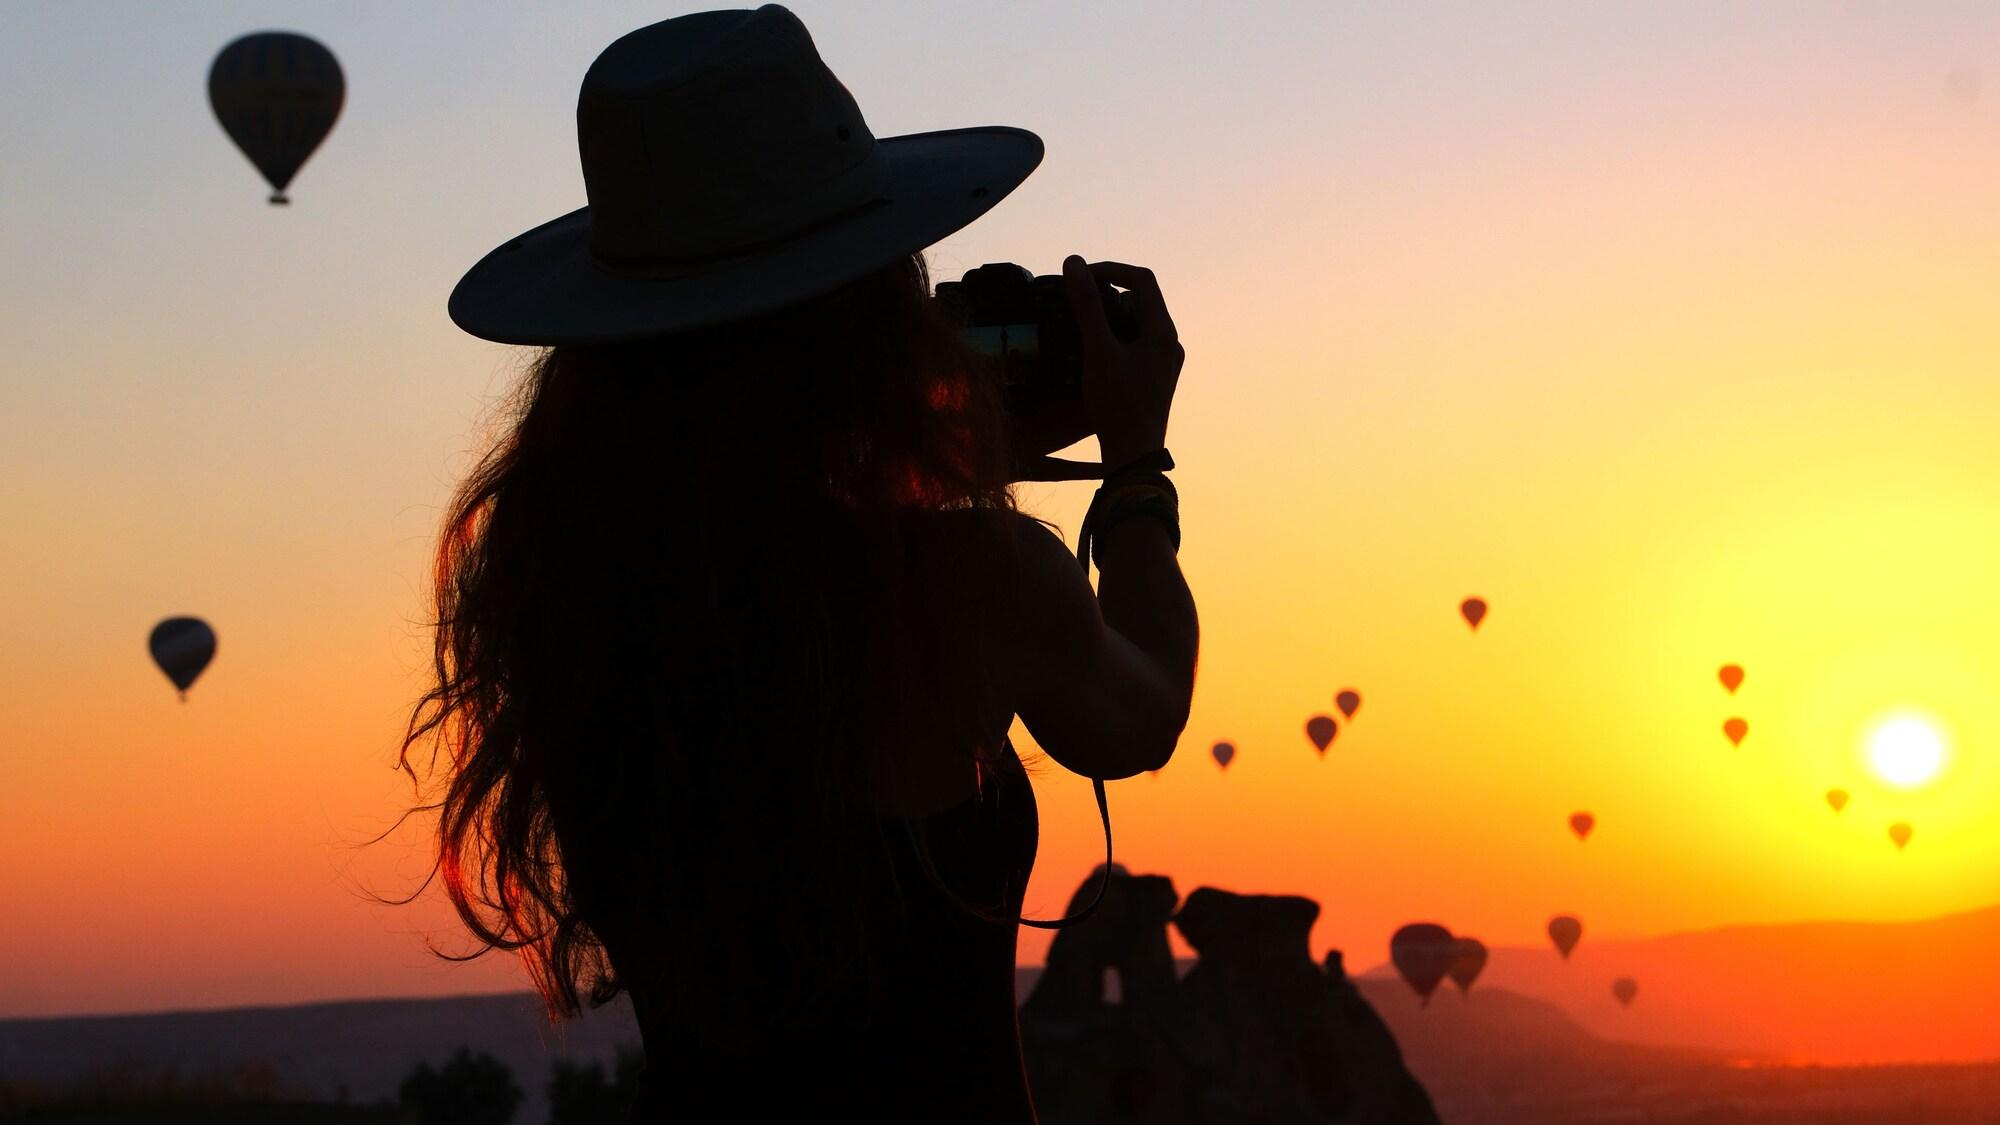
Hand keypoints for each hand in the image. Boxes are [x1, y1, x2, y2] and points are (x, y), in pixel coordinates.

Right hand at [1061, 256, 1182, 468]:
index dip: (1109, 269)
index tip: (1080, 278)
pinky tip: (1093, 356)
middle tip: (1076, 305)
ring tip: (1081, 332)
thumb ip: (1087, 306)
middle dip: (1106, 296)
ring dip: (1109, 319)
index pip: (1141, 278)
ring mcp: (1164, 363)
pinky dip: (1114, 340)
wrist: (1133, 456)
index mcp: (1163, 331)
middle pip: (1139, 300)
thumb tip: (1074, 263)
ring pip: (1136, 324)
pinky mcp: (1154, 379)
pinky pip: (1136, 345)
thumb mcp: (1098, 350)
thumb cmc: (1118, 405)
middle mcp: (1170, 343)